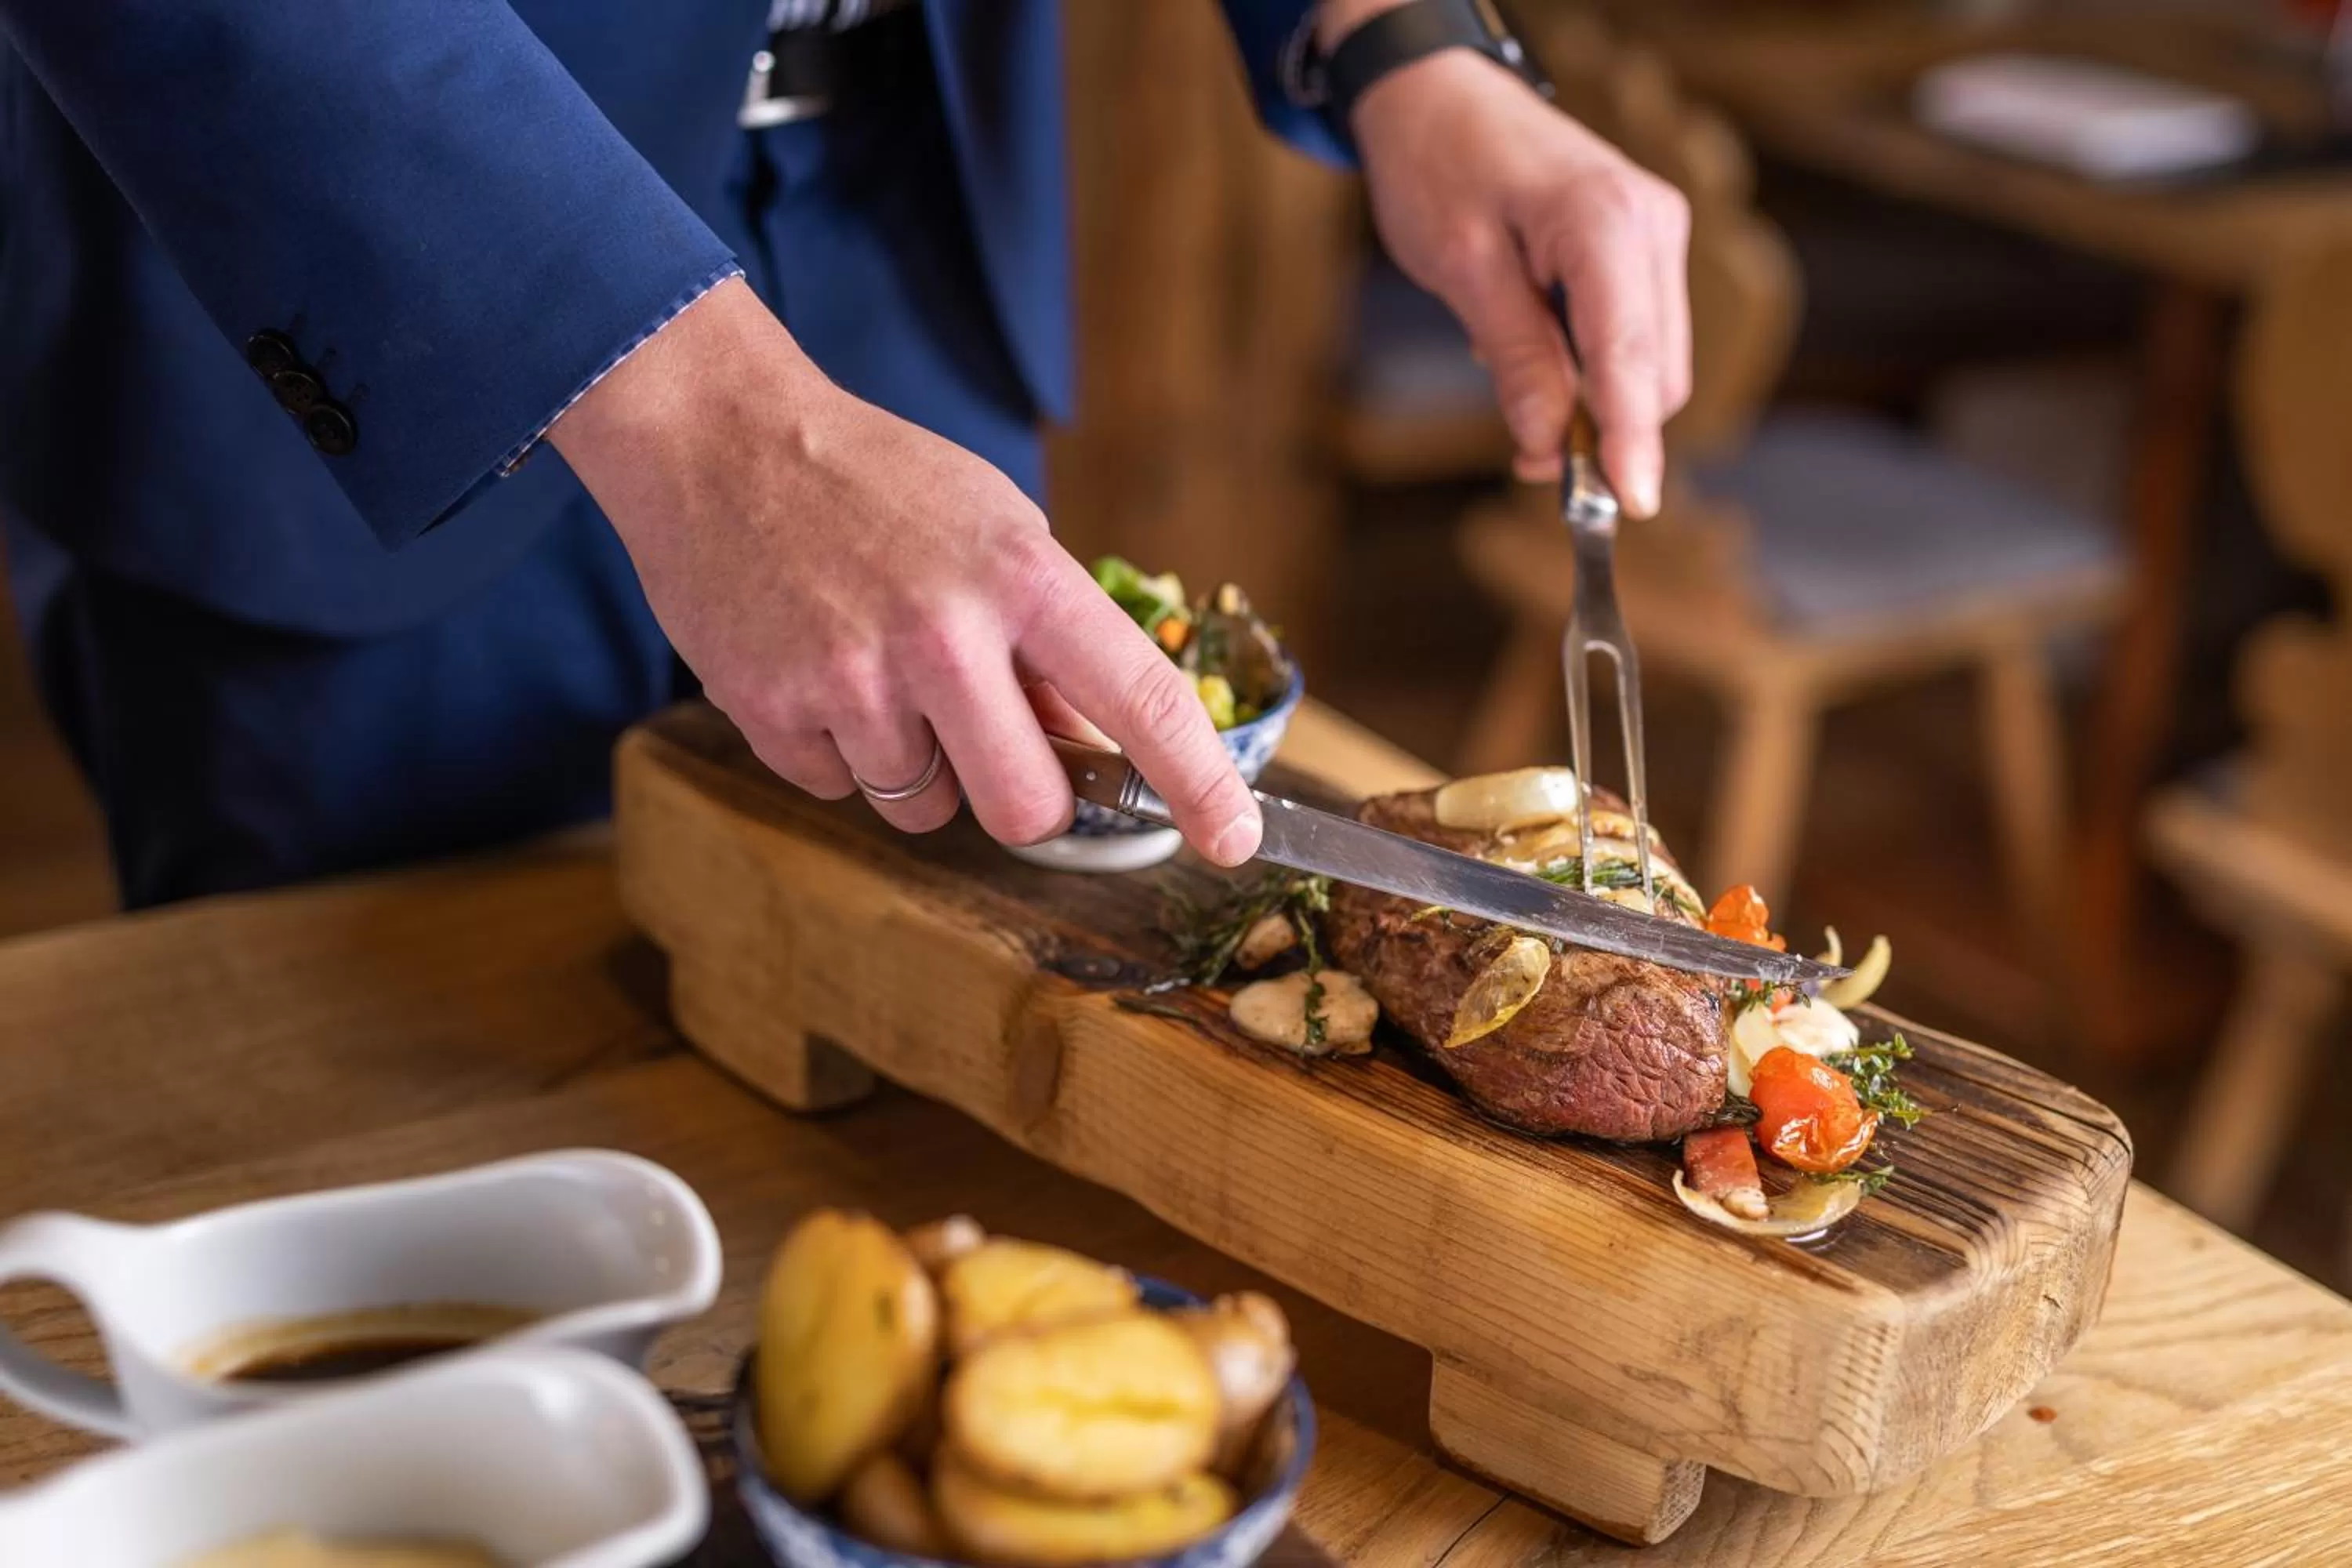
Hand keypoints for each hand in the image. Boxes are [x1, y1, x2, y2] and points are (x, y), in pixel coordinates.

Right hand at [550, 278, 1263, 864]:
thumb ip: (1049, 637)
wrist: (717, 438)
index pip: (1139, 699)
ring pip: (925, 808)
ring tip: (876, 666)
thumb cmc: (875, 482)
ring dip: (917, 764)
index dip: (1198, 783)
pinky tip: (817, 666)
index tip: (1235, 838)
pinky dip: (836, 748)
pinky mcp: (771, 711)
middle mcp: (944, 636)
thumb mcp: (994, 525)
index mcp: (1020, 577)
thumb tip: (1092, 747)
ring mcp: (852, 680)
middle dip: (1023, 801)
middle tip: (993, 745)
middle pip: (1027, 811)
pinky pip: (838, 788)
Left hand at [1334, 15, 1691, 511]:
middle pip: (1655, 375)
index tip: (1630, 504)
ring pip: (1652, 362)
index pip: (1630, 359)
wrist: (1439, 96)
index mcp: (1606, 223)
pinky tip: (1535, 342)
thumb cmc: (1440, 166)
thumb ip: (1517, 359)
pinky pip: (1636, 334)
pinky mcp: (1645, 245)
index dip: (1630, 441)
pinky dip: (1593, 367)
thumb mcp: (1461, 270)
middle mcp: (1652, 226)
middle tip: (1525, 462)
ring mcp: (1657, 233)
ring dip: (1595, 402)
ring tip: (1514, 380)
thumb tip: (1546, 445)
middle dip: (1602, 431)